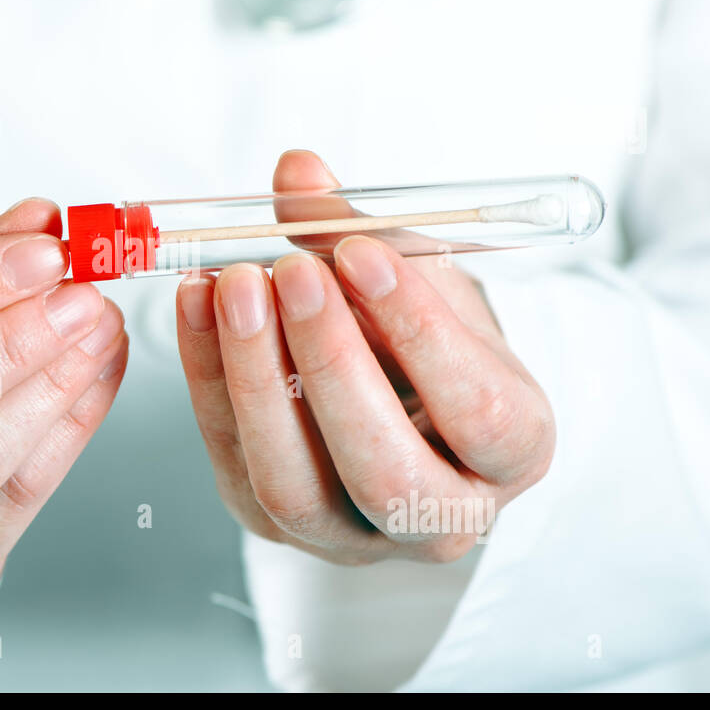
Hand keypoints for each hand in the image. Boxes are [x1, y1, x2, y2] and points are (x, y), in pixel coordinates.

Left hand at [176, 151, 553, 563]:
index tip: (364, 254)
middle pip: (384, 471)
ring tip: (233, 283)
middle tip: (292, 271)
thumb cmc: (429, 341)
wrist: (401, 401)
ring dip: (254, 376)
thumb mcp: (424, 281)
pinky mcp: (275, 524)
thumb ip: (365, 231)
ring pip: (293, 485)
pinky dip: (208, 377)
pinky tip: (198, 304)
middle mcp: (440, 517)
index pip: (478, 412)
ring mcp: (352, 537)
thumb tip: (298, 172)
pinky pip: (231, 460)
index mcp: (512, 453)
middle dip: (330, 364)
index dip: (419, 331)